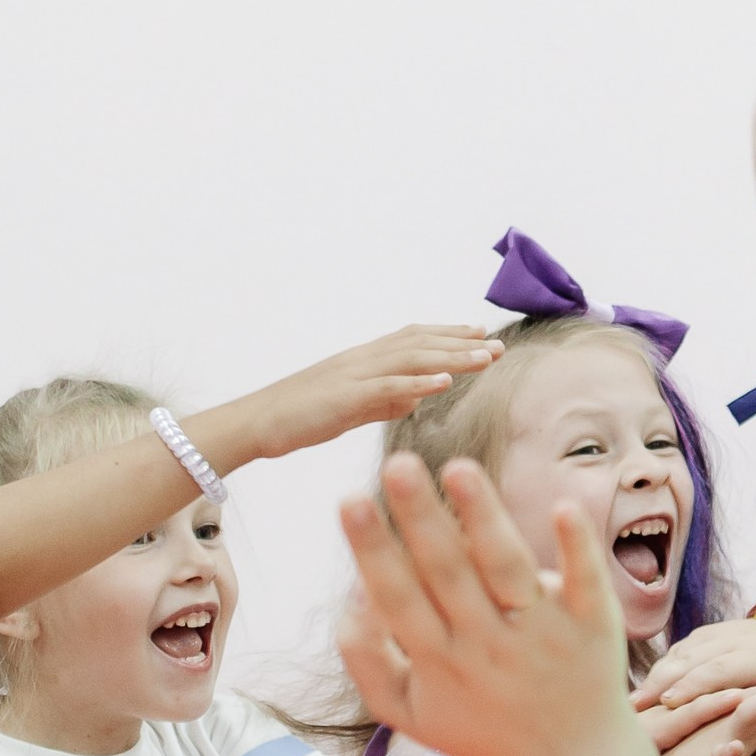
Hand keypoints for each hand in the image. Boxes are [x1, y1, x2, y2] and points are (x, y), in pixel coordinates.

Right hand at [246, 327, 499, 459]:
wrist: (257, 422)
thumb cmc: (300, 417)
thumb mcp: (349, 408)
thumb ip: (381, 400)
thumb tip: (413, 398)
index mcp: (363, 360)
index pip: (413, 338)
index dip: (449, 333)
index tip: (480, 333)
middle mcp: (362, 358)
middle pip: (420, 342)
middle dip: (462, 342)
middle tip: (498, 345)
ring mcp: (354, 374)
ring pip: (411, 357)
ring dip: (452, 356)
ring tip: (485, 358)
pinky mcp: (345, 395)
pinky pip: (388, 385)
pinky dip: (419, 382)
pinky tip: (445, 381)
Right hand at [338, 455, 691, 755]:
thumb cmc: (483, 731)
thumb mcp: (408, 713)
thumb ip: (366, 659)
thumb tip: (351, 593)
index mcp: (439, 662)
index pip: (398, 596)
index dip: (372, 550)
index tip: (349, 500)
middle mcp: (488, 646)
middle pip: (448, 573)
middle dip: (420, 518)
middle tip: (396, 465)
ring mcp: (543, 636)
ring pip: (507, 569)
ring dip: (484, 517)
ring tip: (459, 468)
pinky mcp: (594, 629)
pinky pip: (585, 586)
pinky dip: (575, 549)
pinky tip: (562, 507)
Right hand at [633, 619, 755, 715]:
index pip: (717, 671)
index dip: (690, 687)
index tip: (665, 705)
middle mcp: (746, 637)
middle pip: (694, 656)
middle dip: (662, 679)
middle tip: (636, 703)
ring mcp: (737, 629)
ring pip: (690, 647)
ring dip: (663, 670)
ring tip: (640, 695)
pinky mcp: (732, 628)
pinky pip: (695, 642)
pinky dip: (674, 660)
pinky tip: (659, 678)